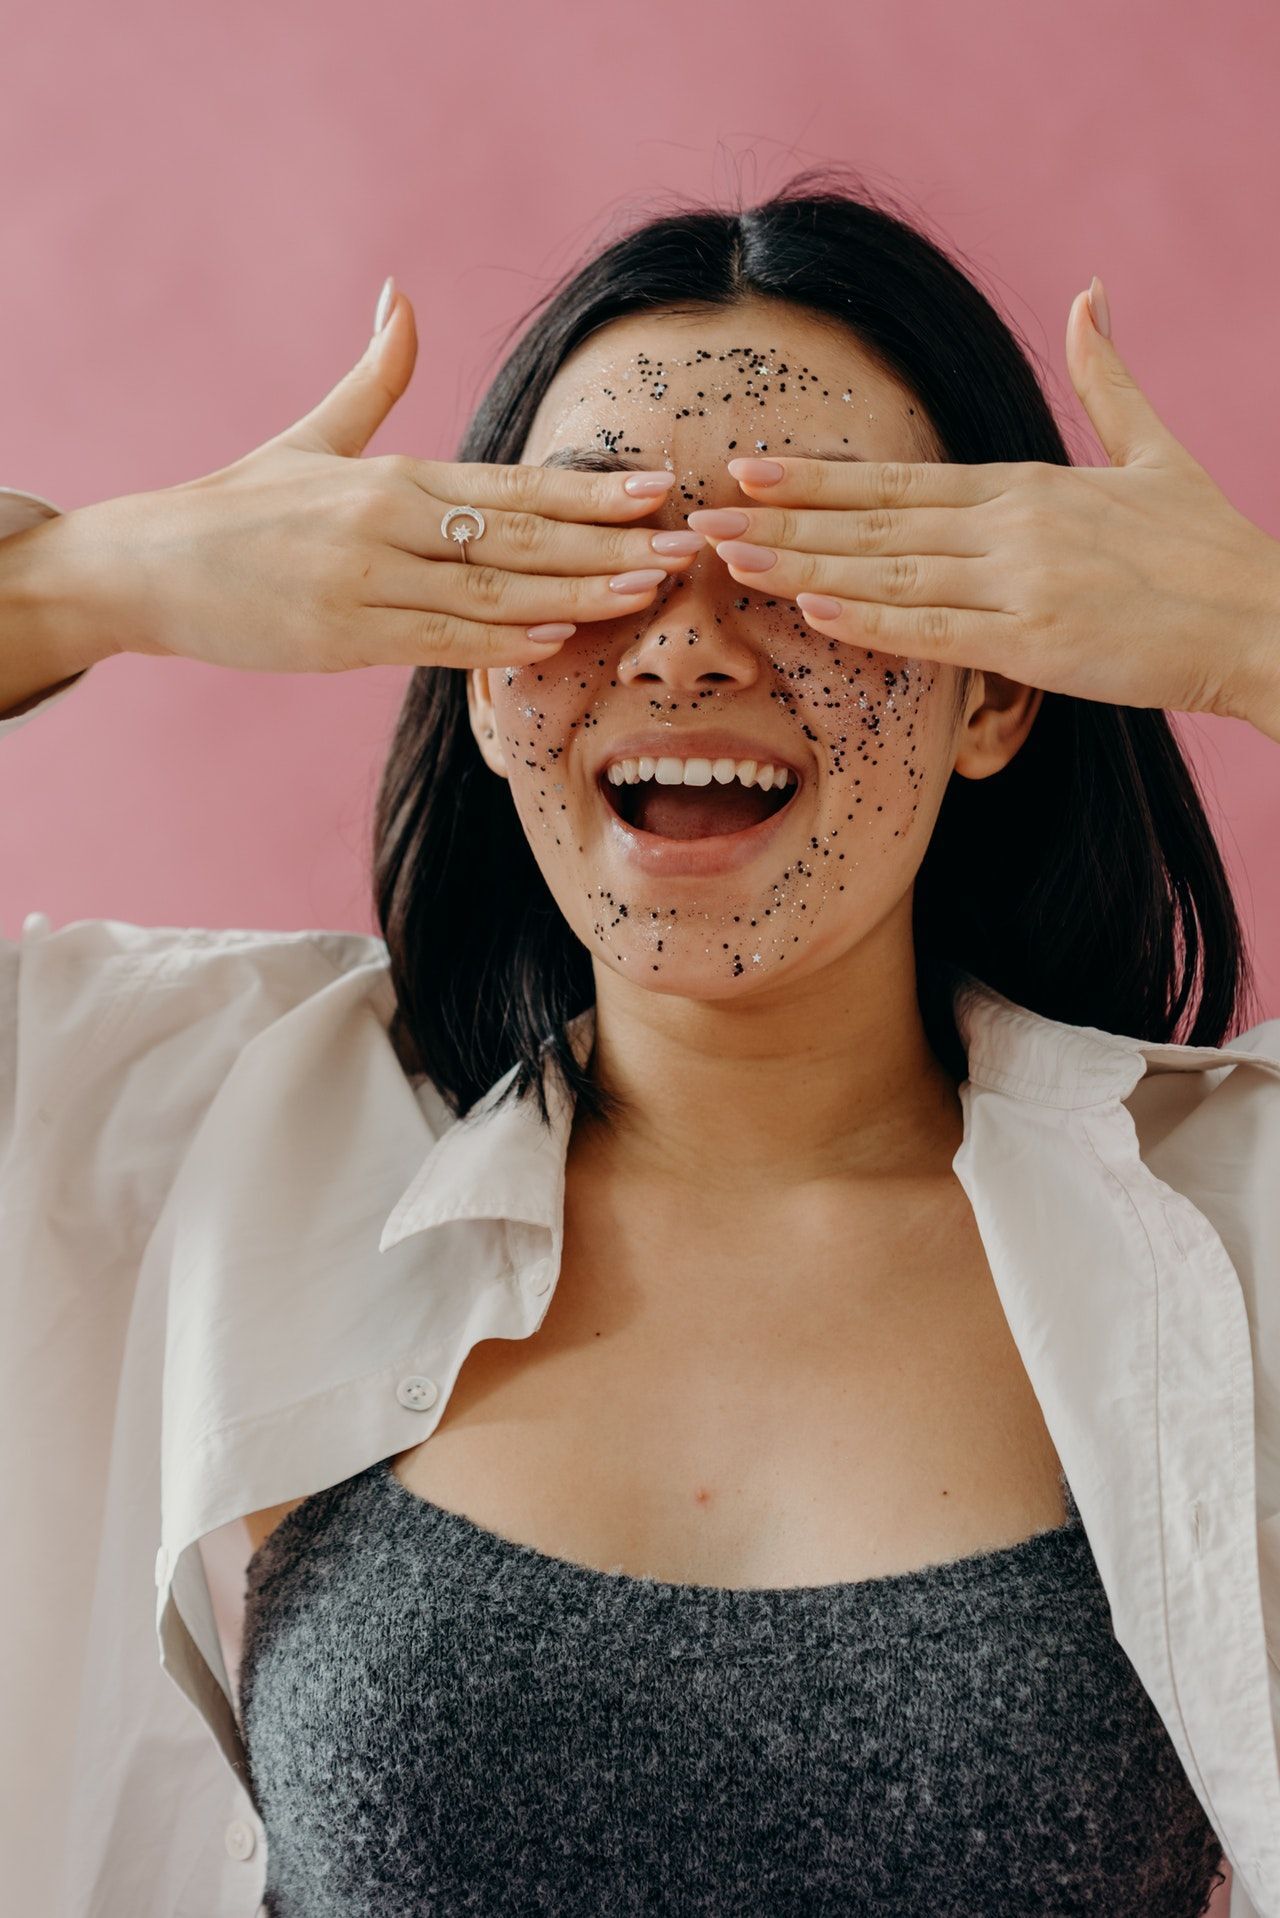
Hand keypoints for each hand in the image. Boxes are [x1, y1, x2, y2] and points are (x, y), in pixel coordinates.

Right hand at [48, 285, 697, 676]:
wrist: (152, 566)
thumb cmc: (241, 506)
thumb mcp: (314, 436)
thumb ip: (375, 377)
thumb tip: (400, 293)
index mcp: (393, 477)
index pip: (514, 486)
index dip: (593, 491)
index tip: (662, 491)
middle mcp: (387, 525)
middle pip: (521, 539)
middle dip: (611, 544)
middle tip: (686, 549)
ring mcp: (368, 584)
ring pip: (494, 596)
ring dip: (577, 596)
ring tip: (646, 593)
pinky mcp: (345, 638)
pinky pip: (441, 642)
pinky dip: (503, 644)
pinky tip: (560, 638)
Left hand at [690, 284, 1279, 738]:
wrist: (1263, 615)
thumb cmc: (1205, 545)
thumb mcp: (1152, 448)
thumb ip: (1106, 376)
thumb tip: (1089, 293)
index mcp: (1024, 486)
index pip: (899, 481)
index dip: (819, 477)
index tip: (749, 469)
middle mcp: (1011, 527)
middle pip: (875, 522)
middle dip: (784, 519)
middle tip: (702, 516)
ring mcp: (1021, 583)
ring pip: (890, 573)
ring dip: (805, 567)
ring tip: (733, 559)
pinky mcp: (1039, 642)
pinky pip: (938, 633)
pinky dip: (875, 621)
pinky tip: (816, 612)